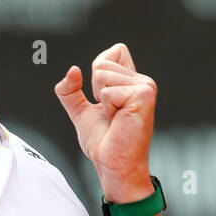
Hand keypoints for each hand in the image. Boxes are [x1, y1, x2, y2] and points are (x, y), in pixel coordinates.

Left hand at [54, 42, 156, 201]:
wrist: (113, 164)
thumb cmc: (103, 142)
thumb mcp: (80, 112)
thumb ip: (70, 91)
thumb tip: (73, 70)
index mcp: (132, 81)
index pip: (116, 50)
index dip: (99, 69)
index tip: (103, 98)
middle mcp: (143, 81)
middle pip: (102, 63)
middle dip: (95, 90)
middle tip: (110, 114)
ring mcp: (145, 87)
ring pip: (102, 75)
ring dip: (101, 101)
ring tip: (115, 118)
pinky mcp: (143, 95)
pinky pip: (107, 91)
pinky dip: (107, 108)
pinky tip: (119, 121)